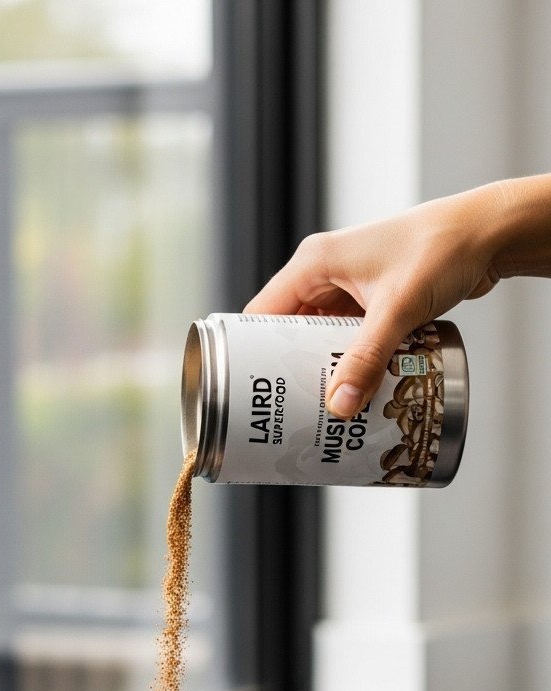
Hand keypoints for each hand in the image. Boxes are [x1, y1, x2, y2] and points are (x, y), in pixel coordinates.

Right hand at [245, 178, 550, 416]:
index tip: (247, 391)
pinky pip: (348, 338)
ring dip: (322, 369)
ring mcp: (350, 287)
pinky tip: (352, 391)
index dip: (250, 353)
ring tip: (317, 409)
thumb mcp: (396, 309)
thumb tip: (340, 406)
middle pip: (289, 331)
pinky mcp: (373, 301)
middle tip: (285, 411)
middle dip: (288, 370)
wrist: (488, 234)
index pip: (262, 313)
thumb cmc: (441, 249)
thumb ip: (366, 359)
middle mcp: (326, 273)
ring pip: (321, 337)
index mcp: (315, 263)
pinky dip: (349, 362)